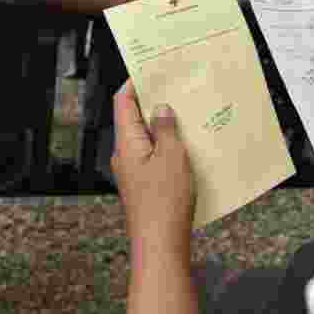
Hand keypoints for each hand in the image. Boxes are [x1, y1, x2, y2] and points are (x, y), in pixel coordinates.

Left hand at [111, 80, 195, 249]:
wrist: (161, 245)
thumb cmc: (164, 203)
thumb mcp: (172, 157)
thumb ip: (166, 129)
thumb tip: (161, 109)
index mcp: (127, 143)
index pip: (123, 103)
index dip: (135, 83)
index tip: (151, 68)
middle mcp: (126, 155)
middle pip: (135, 119)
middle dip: (156, 102)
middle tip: (178, 88)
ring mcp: (135, 172)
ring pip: (148, 138)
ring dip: (166, 126)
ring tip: (190, 115)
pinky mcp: (146, 185)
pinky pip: (156, 156)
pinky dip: (170, 146)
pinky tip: (190, 147)